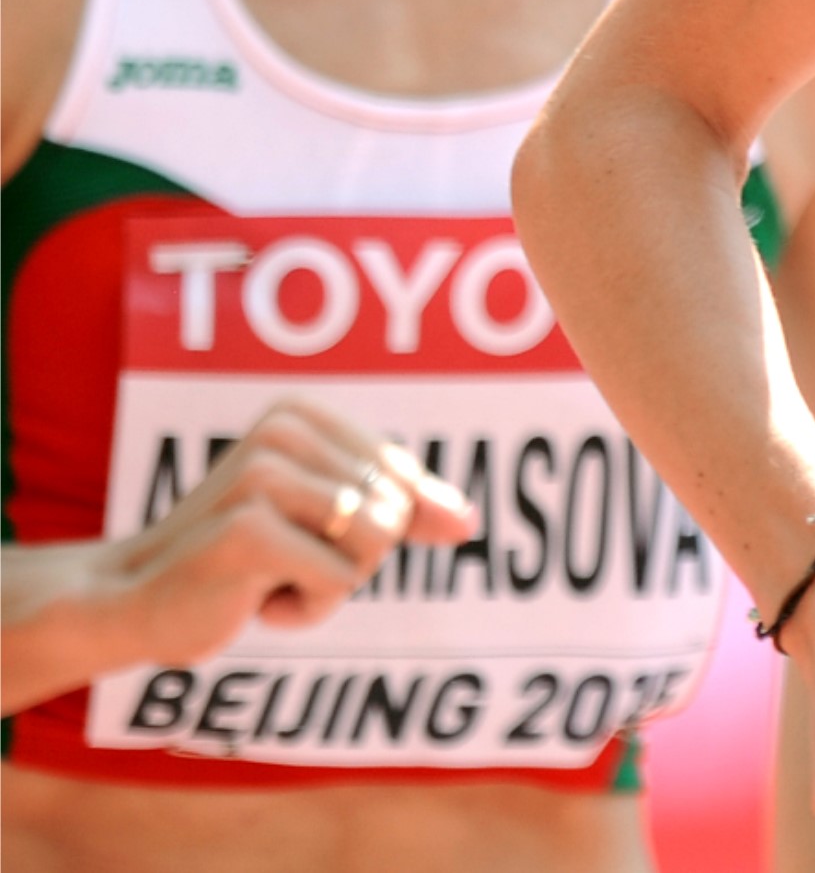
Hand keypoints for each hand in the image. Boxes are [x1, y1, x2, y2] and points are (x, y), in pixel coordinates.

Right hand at [113, 397, 477, 661]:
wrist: (136, 602)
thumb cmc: (240, 563)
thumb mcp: (326, 524)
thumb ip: (402, 513)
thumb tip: (469, 522)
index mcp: (303, 415)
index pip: (401, 477)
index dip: (384, 526)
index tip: (314, 536)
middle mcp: (284, 431)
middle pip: (395, 511)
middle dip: (350, 559)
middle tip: (280, 563)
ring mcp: (263, 476)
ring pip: (378, 542)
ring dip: (332, 583)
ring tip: (269, 577)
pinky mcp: (250, 529)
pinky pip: (339, 581)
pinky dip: (303, 609)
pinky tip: (250, 600)